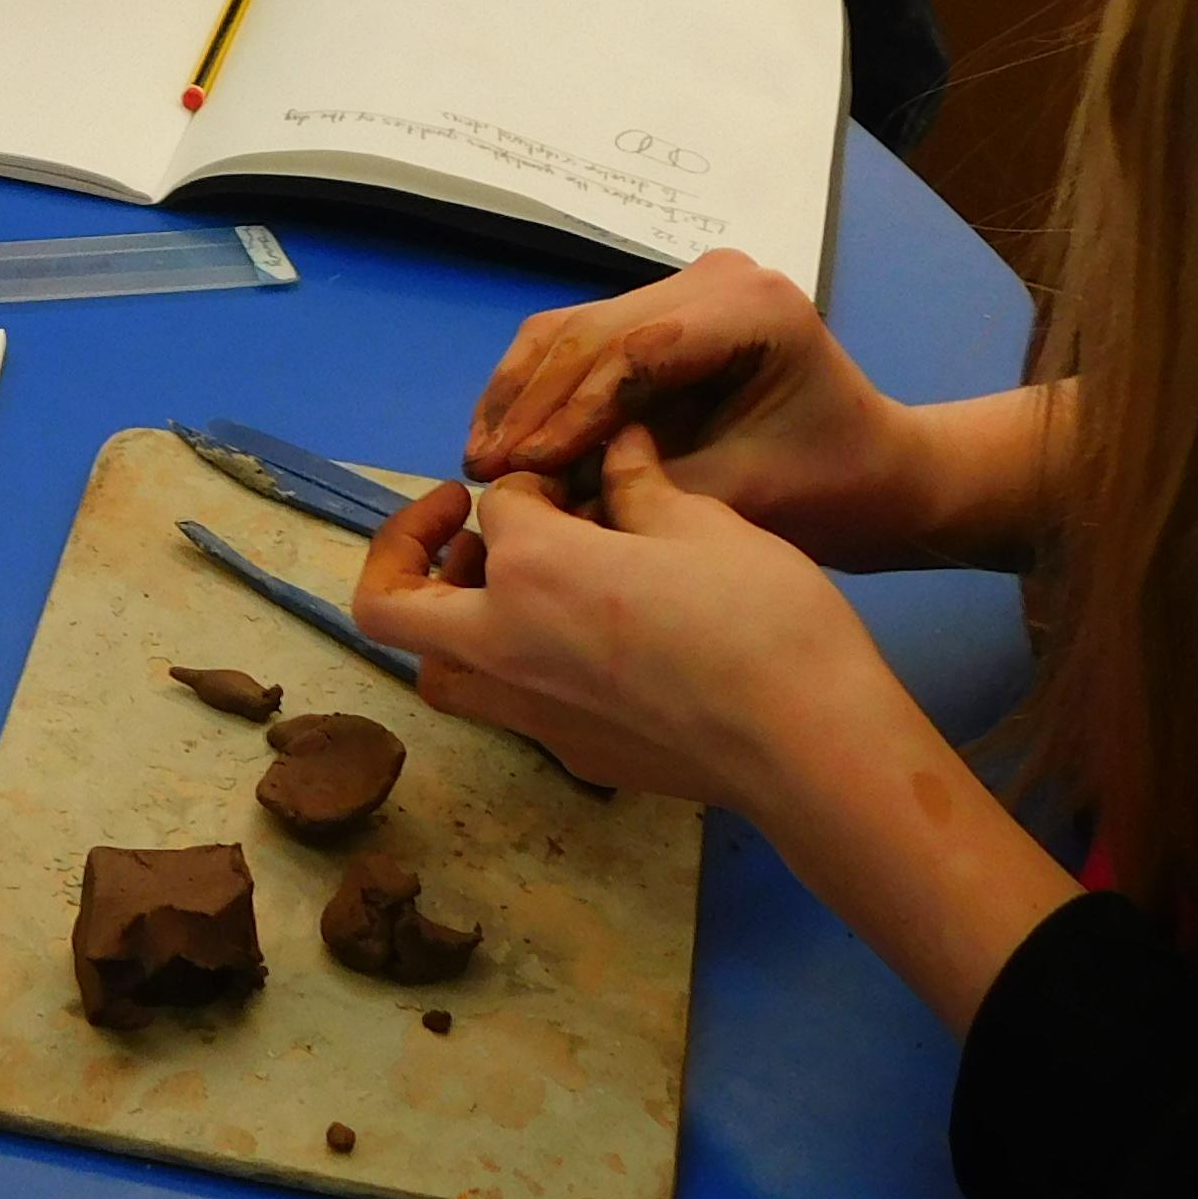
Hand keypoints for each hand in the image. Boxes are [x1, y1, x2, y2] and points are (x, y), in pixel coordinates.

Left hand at [359, 451, 908, 821]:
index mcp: (530, 567)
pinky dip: (506, 665)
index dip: (534, 477)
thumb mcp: (702, 523)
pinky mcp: (566, 754)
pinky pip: (500, 705)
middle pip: (392, 602)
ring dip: (443, 620)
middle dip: (407, 549)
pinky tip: (574, 642)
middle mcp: (502, 643)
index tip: (580, 475)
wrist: (805, 742)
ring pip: (434, 669)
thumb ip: (639, 484)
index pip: (499, 502)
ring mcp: (527, 710)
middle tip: (461, 519)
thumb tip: (618, 445)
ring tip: (503, 585)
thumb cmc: (759, 617)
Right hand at [463, 248, 942, 569]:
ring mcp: (687, 288)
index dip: (569, 411)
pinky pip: (583, 342)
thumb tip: (542, 491)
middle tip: (483, 469)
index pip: (635, 349)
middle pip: (594, 330)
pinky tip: (505, 439)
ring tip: (482, 458)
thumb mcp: (740, 497)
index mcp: (752, 307)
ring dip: (523, 395)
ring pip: (574, 329)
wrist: (876, 474)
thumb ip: (642, 485)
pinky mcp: (664, 312)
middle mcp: (716, 277)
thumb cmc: (829, 492)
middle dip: (532, 404)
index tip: (521, 470)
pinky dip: (541, 392)